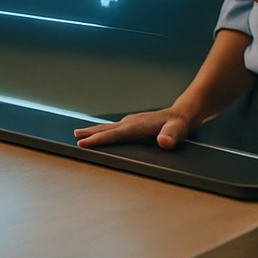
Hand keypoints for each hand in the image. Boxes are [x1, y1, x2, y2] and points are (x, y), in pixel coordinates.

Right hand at [74, 107, 193, 150]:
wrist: (182, 114)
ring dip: (93, 131)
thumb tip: (164, 142)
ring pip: (108, 127)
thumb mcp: (178, 131)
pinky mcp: (132, 124)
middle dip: (90, 133)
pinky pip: (113, 128)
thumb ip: (171, 137)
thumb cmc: (179, 125)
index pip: (113, 134)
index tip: (83, 143)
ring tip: (78, 133)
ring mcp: (130, 122)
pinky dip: (102, 131)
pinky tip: (99, 133)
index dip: (98, 140)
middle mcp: (130, 123)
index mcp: (136, 126)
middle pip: (106, 129)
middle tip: (75, 137)